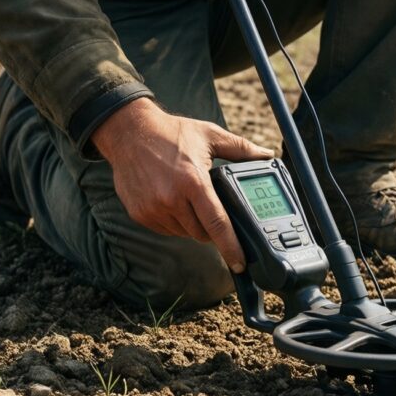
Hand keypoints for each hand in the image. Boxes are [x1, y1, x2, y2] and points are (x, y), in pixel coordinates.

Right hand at [91, 98, 272, 272]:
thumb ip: (241, 149)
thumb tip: (267, 154)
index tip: (240, 263)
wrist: (128, 132)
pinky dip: (174, 221)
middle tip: (210, 206)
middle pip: (202, 233)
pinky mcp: (140, 214)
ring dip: (192, 224)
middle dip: (212, 227)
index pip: (217, 223)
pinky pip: (166, 229)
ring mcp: (153, 209)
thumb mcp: (210, 135)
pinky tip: (171, 200)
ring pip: (184, 233)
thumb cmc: (171, 133)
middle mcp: (171, 199)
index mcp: (193, 182)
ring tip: (187, 198)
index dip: (231, 246)